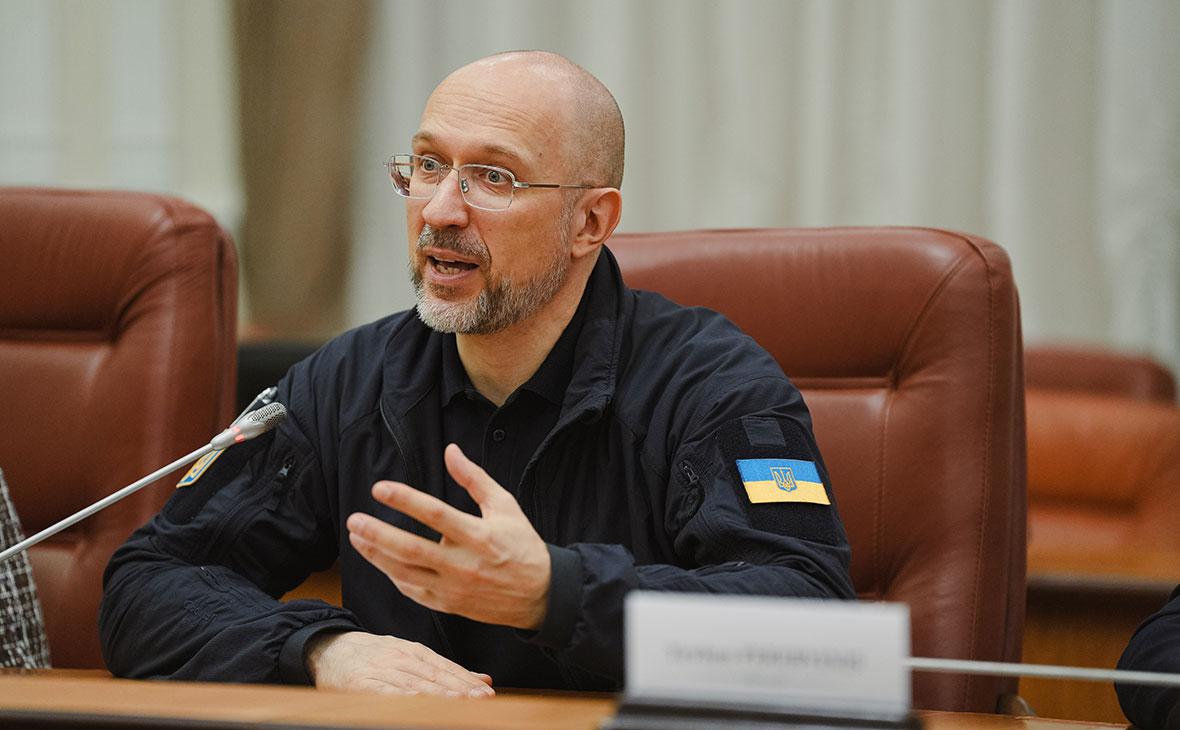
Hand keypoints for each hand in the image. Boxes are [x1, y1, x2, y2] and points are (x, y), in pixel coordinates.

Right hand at [305, 630, 493, 696]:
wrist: (332, 648)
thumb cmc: (376, 657)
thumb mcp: (412, 656)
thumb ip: (446, 670)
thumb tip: (483, 679)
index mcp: (416, 652)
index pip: (447, 667)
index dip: (467, 680)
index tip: (487, 691)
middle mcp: (402, 658)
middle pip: (436, 675)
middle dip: (461, 688)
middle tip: (482, 698)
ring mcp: (382, 669)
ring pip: (415, 682)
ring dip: (439, 693)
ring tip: (460, 701)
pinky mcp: (362, 682)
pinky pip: (383, 690)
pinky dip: (401, 695)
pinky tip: (416, 700)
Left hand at [347, 443, 551, 629]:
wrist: (539, 595)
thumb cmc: (521, 544)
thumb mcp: (505, 506)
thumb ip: (474, 478)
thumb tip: (450, 451)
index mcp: (479, 536)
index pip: (435, 514)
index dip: (405, 500)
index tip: (380, 488)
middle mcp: (463, 564)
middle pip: (411, 549)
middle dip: (378, 534)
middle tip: (354, 520)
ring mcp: (454, 588)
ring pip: (406, 573)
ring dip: (377, 555)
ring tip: (357, 538)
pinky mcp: (448, 605)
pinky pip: (413, 591)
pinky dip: (393, 575)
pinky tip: (379, 560)